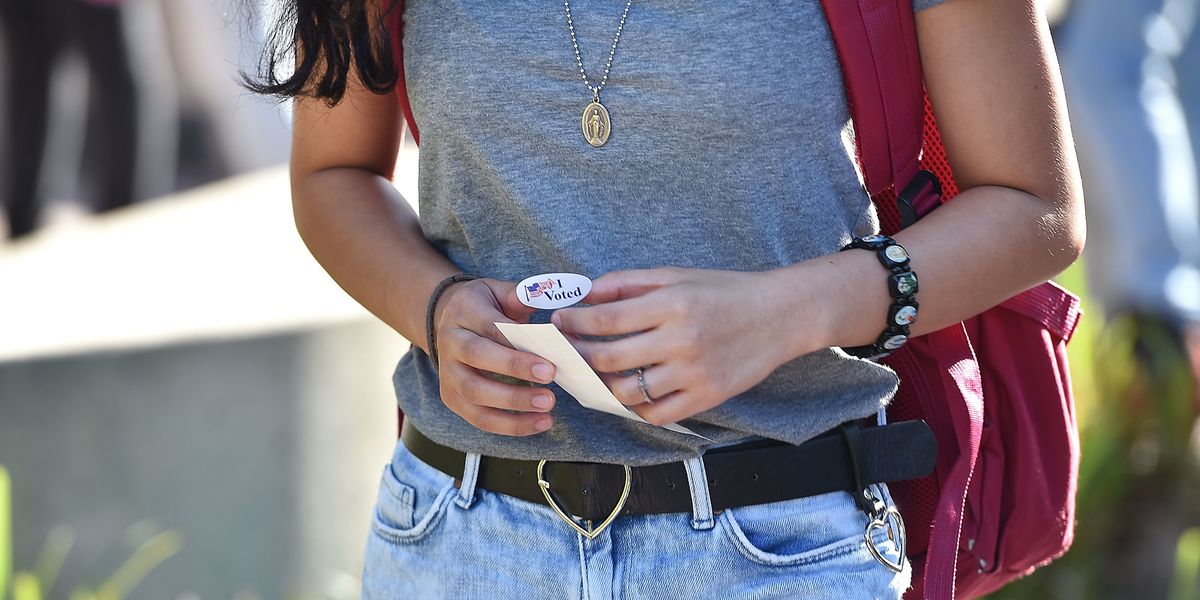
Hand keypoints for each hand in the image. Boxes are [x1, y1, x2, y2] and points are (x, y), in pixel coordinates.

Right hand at [433, 278, 558, 435]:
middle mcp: (449, 342)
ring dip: (513, 405)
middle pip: (477, 358)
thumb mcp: (499, 291)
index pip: (489, 329)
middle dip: (515, 371)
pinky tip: (538, 424)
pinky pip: (478, 417)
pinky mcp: (451, 397)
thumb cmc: (484, 306)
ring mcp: (447, 373)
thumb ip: (521, 296)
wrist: (447, 321)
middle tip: (551, 380)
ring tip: (547, 409)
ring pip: (474, 393)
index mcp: (463, 312)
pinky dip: (508, 426)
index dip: (518, 347)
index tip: (549, 362)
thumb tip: (548, 297)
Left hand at [551, 266, 814, 425]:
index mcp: (671, 304)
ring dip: (604, 386)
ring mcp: (694, 372)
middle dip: (580, 357)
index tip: (558, 323)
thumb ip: (628, 283)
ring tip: (596, 376)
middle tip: (567, 353)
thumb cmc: (724, 291)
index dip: (575, 323)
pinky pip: (657, 414)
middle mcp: (680, 339)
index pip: (606, 319)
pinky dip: (636, 408)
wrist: (779, 315)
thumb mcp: (676, 275)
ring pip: (628, 392)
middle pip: (610, 359)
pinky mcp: (707, 396)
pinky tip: (629, 394)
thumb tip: (584, 292)